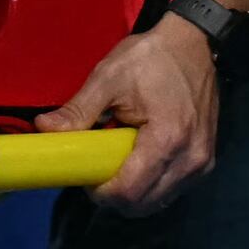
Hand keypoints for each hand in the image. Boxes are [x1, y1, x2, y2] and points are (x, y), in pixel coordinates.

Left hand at [45, 19, 220, 211]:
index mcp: (167, 139)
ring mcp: (202, 163)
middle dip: (113, 196)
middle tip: (97, 171)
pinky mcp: (205, 162)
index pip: (128, 191)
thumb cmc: (151, 58)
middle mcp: (190, 159)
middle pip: (142, 204)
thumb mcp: (108, 78)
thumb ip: (78, 110)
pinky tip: (137, 163)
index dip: (100, 192)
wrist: (195, 44)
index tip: (85, 174)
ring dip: (132, 193)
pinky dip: (150, 186)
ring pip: (157, 201)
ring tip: (117, 165)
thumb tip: (43, 129)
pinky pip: (172, 189)